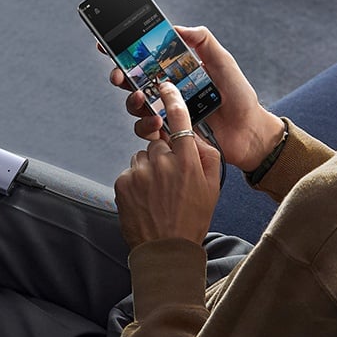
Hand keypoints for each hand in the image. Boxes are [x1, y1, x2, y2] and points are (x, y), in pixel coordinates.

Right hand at [104, 25, 285, 171]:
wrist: (249, 132)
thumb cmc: (239, 96)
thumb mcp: (223, 62)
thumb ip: (203, 41)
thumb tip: (177, 27)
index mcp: (176, 71)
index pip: (145, 58)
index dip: (124, 51)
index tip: (106, 44)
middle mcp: (167, 90)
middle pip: (133, 81)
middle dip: (120, 76)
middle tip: (119, 76)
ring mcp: (167, 112)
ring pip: (135, 106)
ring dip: (131, 101)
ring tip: (140, 99)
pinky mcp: (169, 134)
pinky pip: (147, 131)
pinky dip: (147, 127)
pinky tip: (157, 123)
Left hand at [114, 81, 220, 249]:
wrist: (165, 249)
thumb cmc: (192, 219)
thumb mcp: (212, 187)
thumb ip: (208, 156)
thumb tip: (197, 137)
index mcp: (188, 161)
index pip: (179, 119)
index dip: (171, 99)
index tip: (165, 86)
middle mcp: (163, 162)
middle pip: (158, 141)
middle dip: (163, 154)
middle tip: (171, 180)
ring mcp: (141, 172)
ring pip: (142, 156)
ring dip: (149, 168)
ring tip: (158, 193)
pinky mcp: (123, 182)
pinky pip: (131, 171)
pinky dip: (137, 181)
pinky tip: (146, 199)